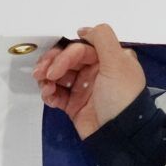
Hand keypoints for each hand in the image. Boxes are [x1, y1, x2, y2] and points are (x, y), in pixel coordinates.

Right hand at [30, 22, 146, 139]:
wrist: (120, 135)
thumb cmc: (122, 99)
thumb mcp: (119, 64)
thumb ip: (103, 39)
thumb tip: (85, 29)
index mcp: (109, 61)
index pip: (80, 49)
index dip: (65, 55)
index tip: (56, 66)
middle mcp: (96, 72)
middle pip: (66, 59)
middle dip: (51, 64)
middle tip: (43, 73)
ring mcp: (84, 89)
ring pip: (57, 75)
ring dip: (46, 78)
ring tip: (45, 86)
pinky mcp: (75, 105)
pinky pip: (56, 93)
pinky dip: (48, 93)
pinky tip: (48, 95)